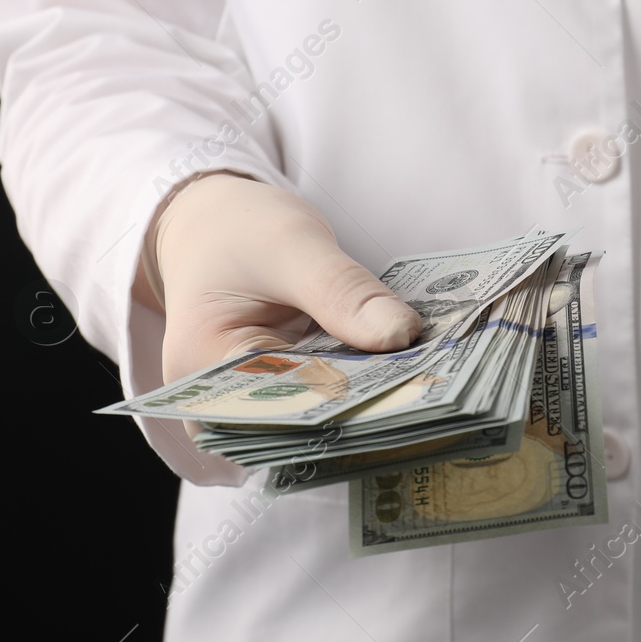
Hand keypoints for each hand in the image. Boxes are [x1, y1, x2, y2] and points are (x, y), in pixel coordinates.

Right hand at [137, 173, 421, 391]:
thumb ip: (342, 290)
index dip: (349, 402)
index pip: (281, 402)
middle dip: (370, 403)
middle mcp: (220, 402)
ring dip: (374, 395)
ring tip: (435, 382)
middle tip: (439, 389)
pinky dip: (367, 380)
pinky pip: (328, 393)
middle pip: (303, 417)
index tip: (414, 391)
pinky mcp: (285, 392)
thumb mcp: (290, 244)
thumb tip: (403, 335)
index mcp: (201, 368)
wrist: (213, 225)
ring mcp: (253, 402)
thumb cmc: (238, 229)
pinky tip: (413, 370)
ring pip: (322, 411)